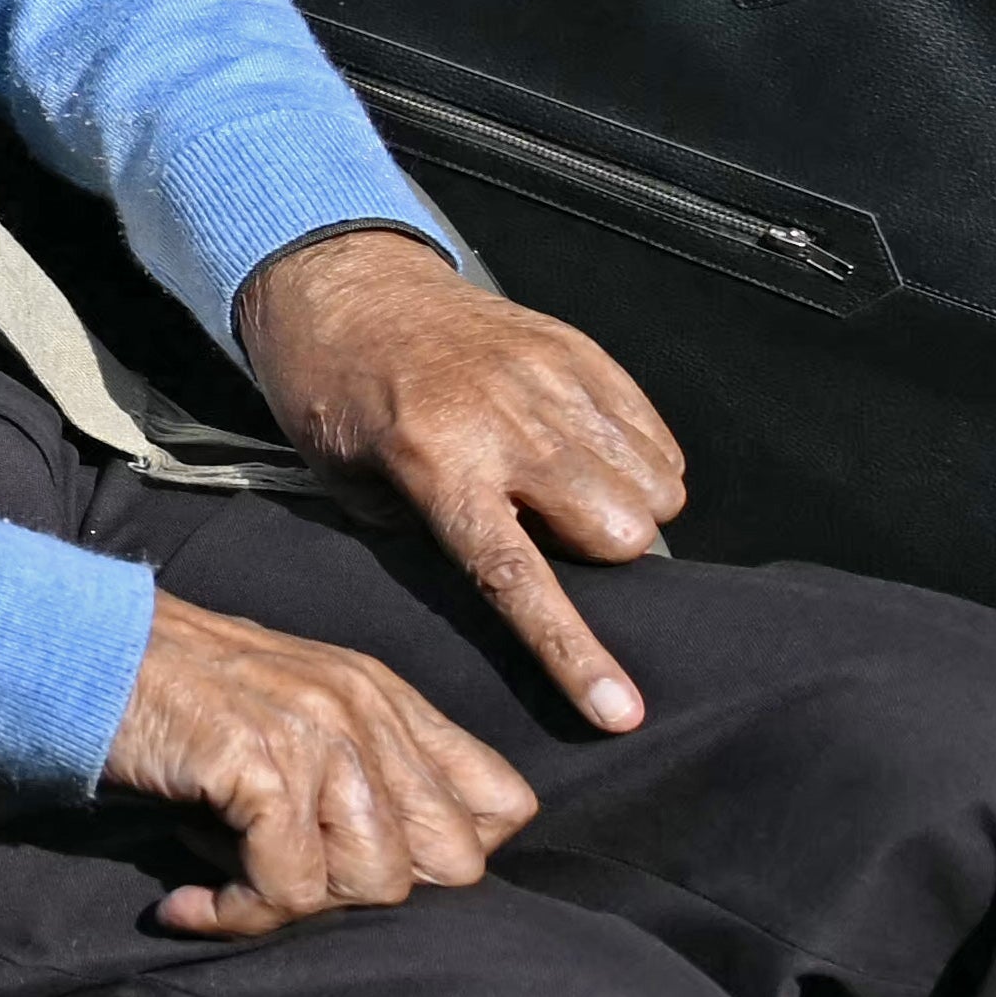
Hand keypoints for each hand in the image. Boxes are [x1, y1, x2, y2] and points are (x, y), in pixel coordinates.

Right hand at [104, 590, 539, 934]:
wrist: (64, 649)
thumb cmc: (160, 691)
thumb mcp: (284, 710)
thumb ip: (353, 764)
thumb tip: (392, 866)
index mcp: (382, 696)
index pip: (502, 805)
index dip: (443, 857)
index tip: (355, 864)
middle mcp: (365, 709)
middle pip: (452, 861)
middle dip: (369, 892)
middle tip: (288, 880)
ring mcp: (319, 734)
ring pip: (377, 884)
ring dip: (299, 906)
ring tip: (229, 882)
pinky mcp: (263, 766)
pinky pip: (289, 890)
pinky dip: (236, 916)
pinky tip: (189, 903)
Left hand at [234, 222, 685, 734]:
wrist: (344, 284)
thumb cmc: (337, 393)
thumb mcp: (350, 485)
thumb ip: (432, 542)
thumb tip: (518, 596)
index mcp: (434, 463)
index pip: (516, 576)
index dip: (573, 652)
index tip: (620, 712)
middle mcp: (504, 422)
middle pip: (621, 532)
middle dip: (603, 553)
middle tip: (545, 528)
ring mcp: (551, 380)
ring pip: (656, 489)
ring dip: (628, 507)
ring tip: (560, 487)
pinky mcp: (581, 351)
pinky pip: (658, 439)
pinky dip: (640, 462)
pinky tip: (583, 453)